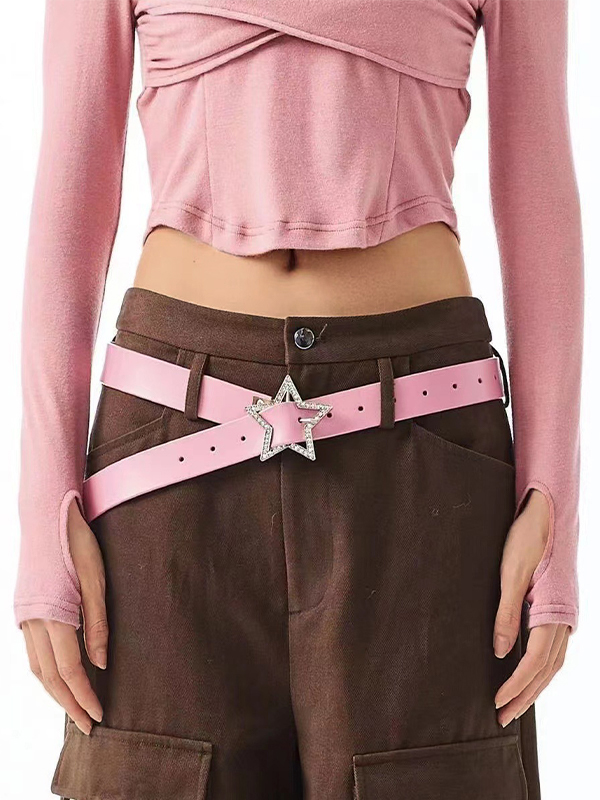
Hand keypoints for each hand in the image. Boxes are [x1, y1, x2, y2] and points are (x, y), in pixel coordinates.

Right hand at [21, 497, 106, 734]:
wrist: (46, 516)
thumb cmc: (76, 543)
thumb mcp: (97, 580)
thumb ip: (97, 624)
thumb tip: (100, 665)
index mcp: (53, 615)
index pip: (69, 669)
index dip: (84, 696)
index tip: (99, 715)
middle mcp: (34, 621)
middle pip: (49, 677)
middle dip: (68, 704)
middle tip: (87, 726)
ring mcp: (25, 616)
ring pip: (36, 667)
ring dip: (55, 691)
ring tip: (74, 707)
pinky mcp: (25, 609)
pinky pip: (32, 651)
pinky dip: (45, 671)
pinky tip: (59, 676)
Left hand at [493, 488, 569, 725]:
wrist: (549, 511)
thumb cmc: (528, 537)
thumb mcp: (512, 572)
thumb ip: (507, 613)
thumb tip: (500, 652)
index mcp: (554, 612)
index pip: (535, 662)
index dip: (516, 686)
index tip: (497, 703)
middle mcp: (565, 618)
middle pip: (546, 670)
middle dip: (525, 696)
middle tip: (503, 719)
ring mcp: (565, 614)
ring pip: (552, 662)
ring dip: (533, 686)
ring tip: (513, 704)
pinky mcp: (560, 607)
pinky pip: (553, 648)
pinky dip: (541, 667)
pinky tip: (527, 672)